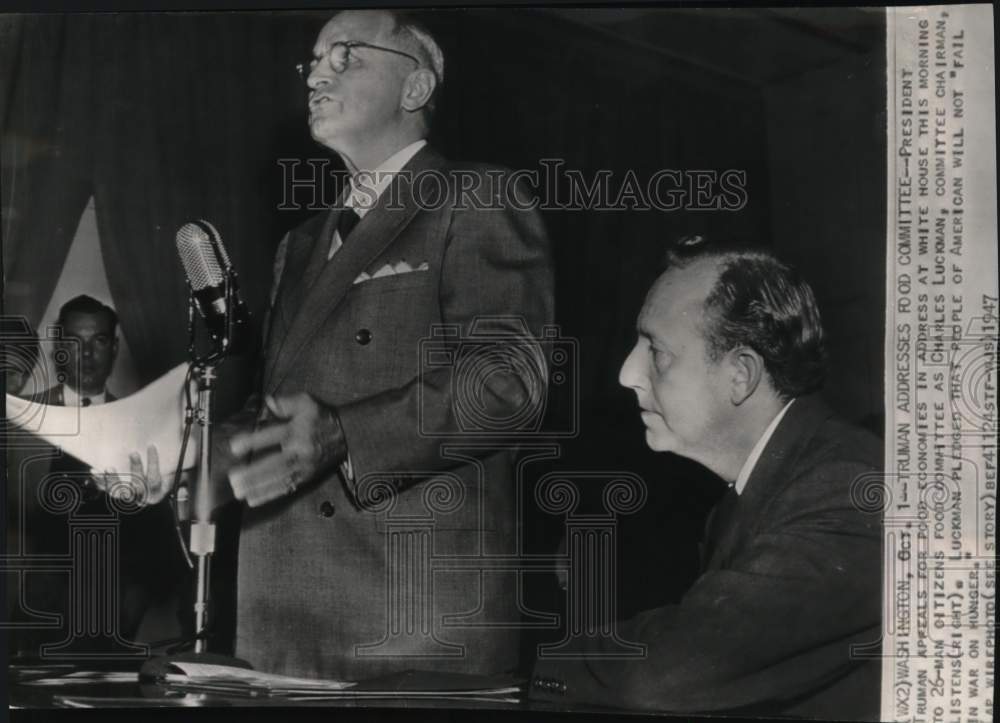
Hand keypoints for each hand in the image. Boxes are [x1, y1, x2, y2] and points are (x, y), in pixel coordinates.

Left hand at [100, 445, 171, 505]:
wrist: (151, 504)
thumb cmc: (163, 486)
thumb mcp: (174, 480)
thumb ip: (178, 471)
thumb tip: (185, 455)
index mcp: (156, 493)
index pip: (155, 478)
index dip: (153, 463)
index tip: (151, 446)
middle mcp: (142, 498)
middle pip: (138, 486)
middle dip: (136, 469)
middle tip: (133, 453)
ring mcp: (128, 498)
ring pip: (119, 492)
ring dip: (112, 479)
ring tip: (108, 468)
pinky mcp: (117, 496)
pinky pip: (107, 491)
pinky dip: (100, 482)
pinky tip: (95, 473)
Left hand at [227, 394, 347, 507]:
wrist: (346, 434)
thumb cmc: (321, 417)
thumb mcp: (306, 402)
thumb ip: (284, 402)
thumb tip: (266, 402)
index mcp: (298, 430)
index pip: (273, 436)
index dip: (253, 441)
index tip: (234, 447)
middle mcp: (300, 450)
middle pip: (275, 464)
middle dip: (254, 473)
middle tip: (234, 479)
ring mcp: (304, 466)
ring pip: (279, 479)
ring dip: (258, 487)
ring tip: (239, 492)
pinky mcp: (306, 477)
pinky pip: (287, 488)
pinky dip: (269, 495)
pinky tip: (253, 499)